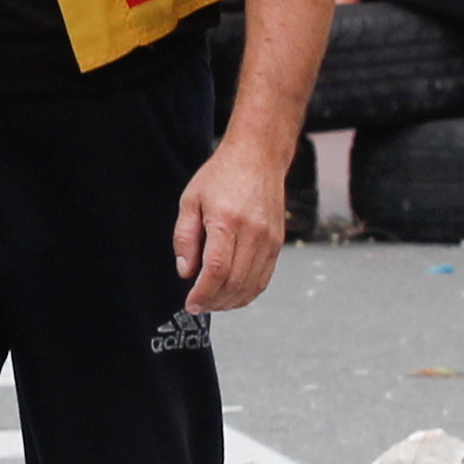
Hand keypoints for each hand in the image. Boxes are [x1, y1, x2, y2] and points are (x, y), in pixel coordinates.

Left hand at [171, 138, 289, 315]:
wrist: (258, 158)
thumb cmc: (221, 176)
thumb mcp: (191, 201)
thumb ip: (185, 238)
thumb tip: (186, 272)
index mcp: (228, 221)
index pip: (217, 270)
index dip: (203, 293)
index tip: (190, 304)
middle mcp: (253, 233)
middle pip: (235, 283)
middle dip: (214, 302)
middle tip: (198, 306)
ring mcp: (269, 240)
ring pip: (251, 286)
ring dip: (230, 302)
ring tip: (212, 303)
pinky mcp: (278, 244)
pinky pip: (264, 279)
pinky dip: (247, 293)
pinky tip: (232, 295)